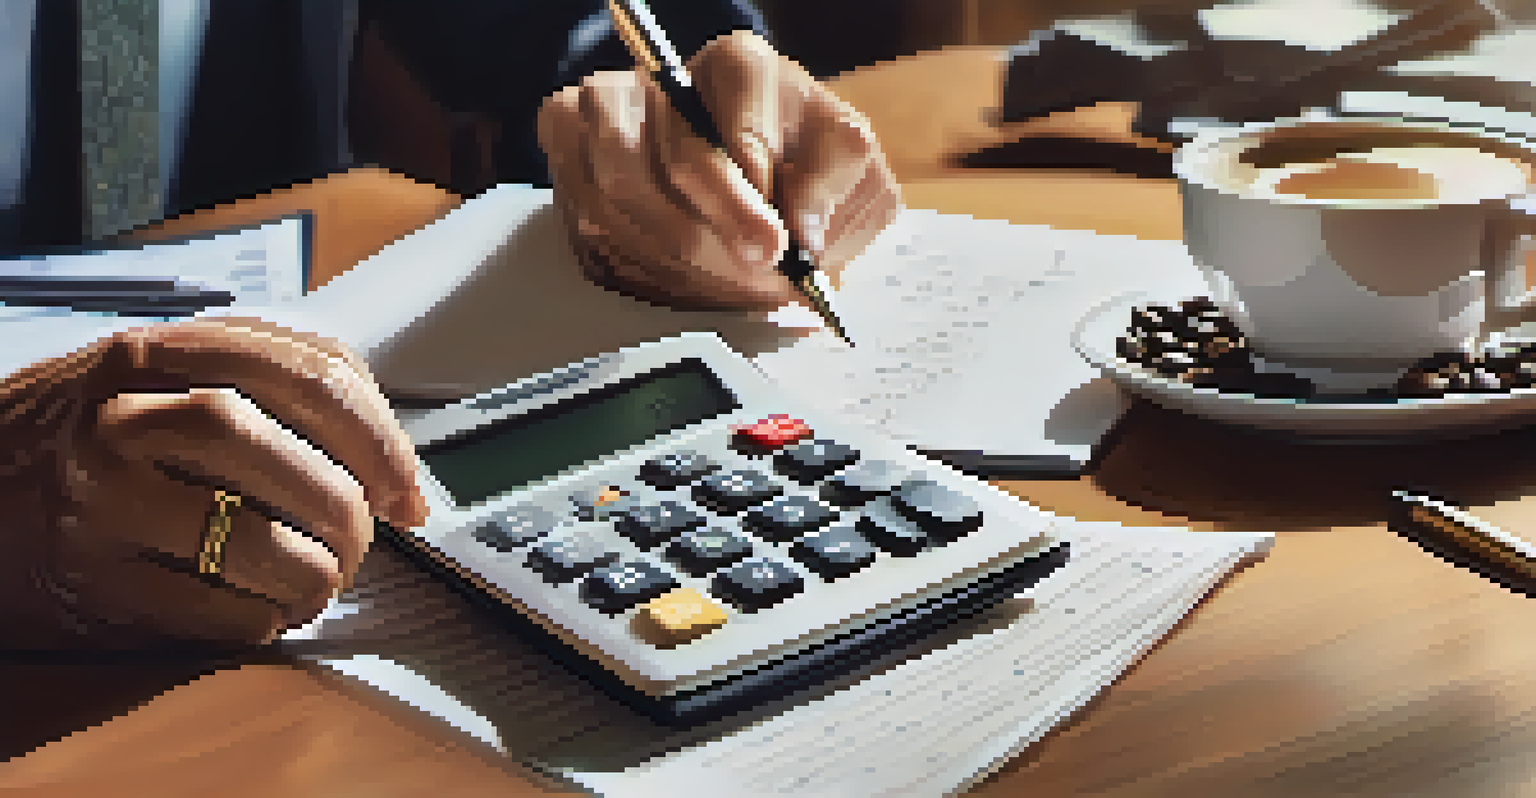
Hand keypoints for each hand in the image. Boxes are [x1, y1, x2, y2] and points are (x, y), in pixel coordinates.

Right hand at [0, 317, 428, 648]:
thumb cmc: (89, 442)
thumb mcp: (160, 380)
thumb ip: (275, 393)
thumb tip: (405, 485)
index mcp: (156, 352)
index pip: (307, 370)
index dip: (379, 434)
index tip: (406, 485)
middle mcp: (121, 415)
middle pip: (277, 448)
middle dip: (346, 505)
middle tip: (363, 538)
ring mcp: (97, 499)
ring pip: (251, 535)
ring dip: (313, 570)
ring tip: (319, 579)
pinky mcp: (86, 581)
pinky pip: (210, 610)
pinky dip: (261, 618)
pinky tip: (265, 610)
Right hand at [537, 30, 901, 311]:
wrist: (741, 198)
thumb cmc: (798, 182)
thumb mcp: (850, 177)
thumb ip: (839, 185)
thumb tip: (805, 232)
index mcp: (744, 69)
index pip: (743, 111)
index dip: (758, 182)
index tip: (776, 242)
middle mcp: (673, 77)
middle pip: (682, 152)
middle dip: (722, 222)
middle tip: (753, 266)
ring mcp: (611, 102)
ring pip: (621, 181)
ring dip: (672, 246)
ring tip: (711, 277)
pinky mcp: (567, 133)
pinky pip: (579, 196)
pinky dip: (620, 243)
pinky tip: (660, 263)